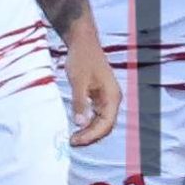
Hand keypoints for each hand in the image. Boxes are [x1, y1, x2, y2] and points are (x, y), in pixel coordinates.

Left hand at [62, 28, 119, 146]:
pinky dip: (86, 123)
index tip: (75, 140)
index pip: (106, 124)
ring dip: (88, 131)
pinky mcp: (99, 97)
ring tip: (72, 137)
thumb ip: (80, 103)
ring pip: (101, 122)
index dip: (91, 135)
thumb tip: (79, 123)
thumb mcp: (78, 81)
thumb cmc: (82, 59)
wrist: (83, 42)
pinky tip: (76, 126)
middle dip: (90, 136)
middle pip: (105, 126)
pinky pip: (96, 115)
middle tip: (71, 142)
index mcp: (112, 96)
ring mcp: (106, 99)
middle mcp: (112, 100)